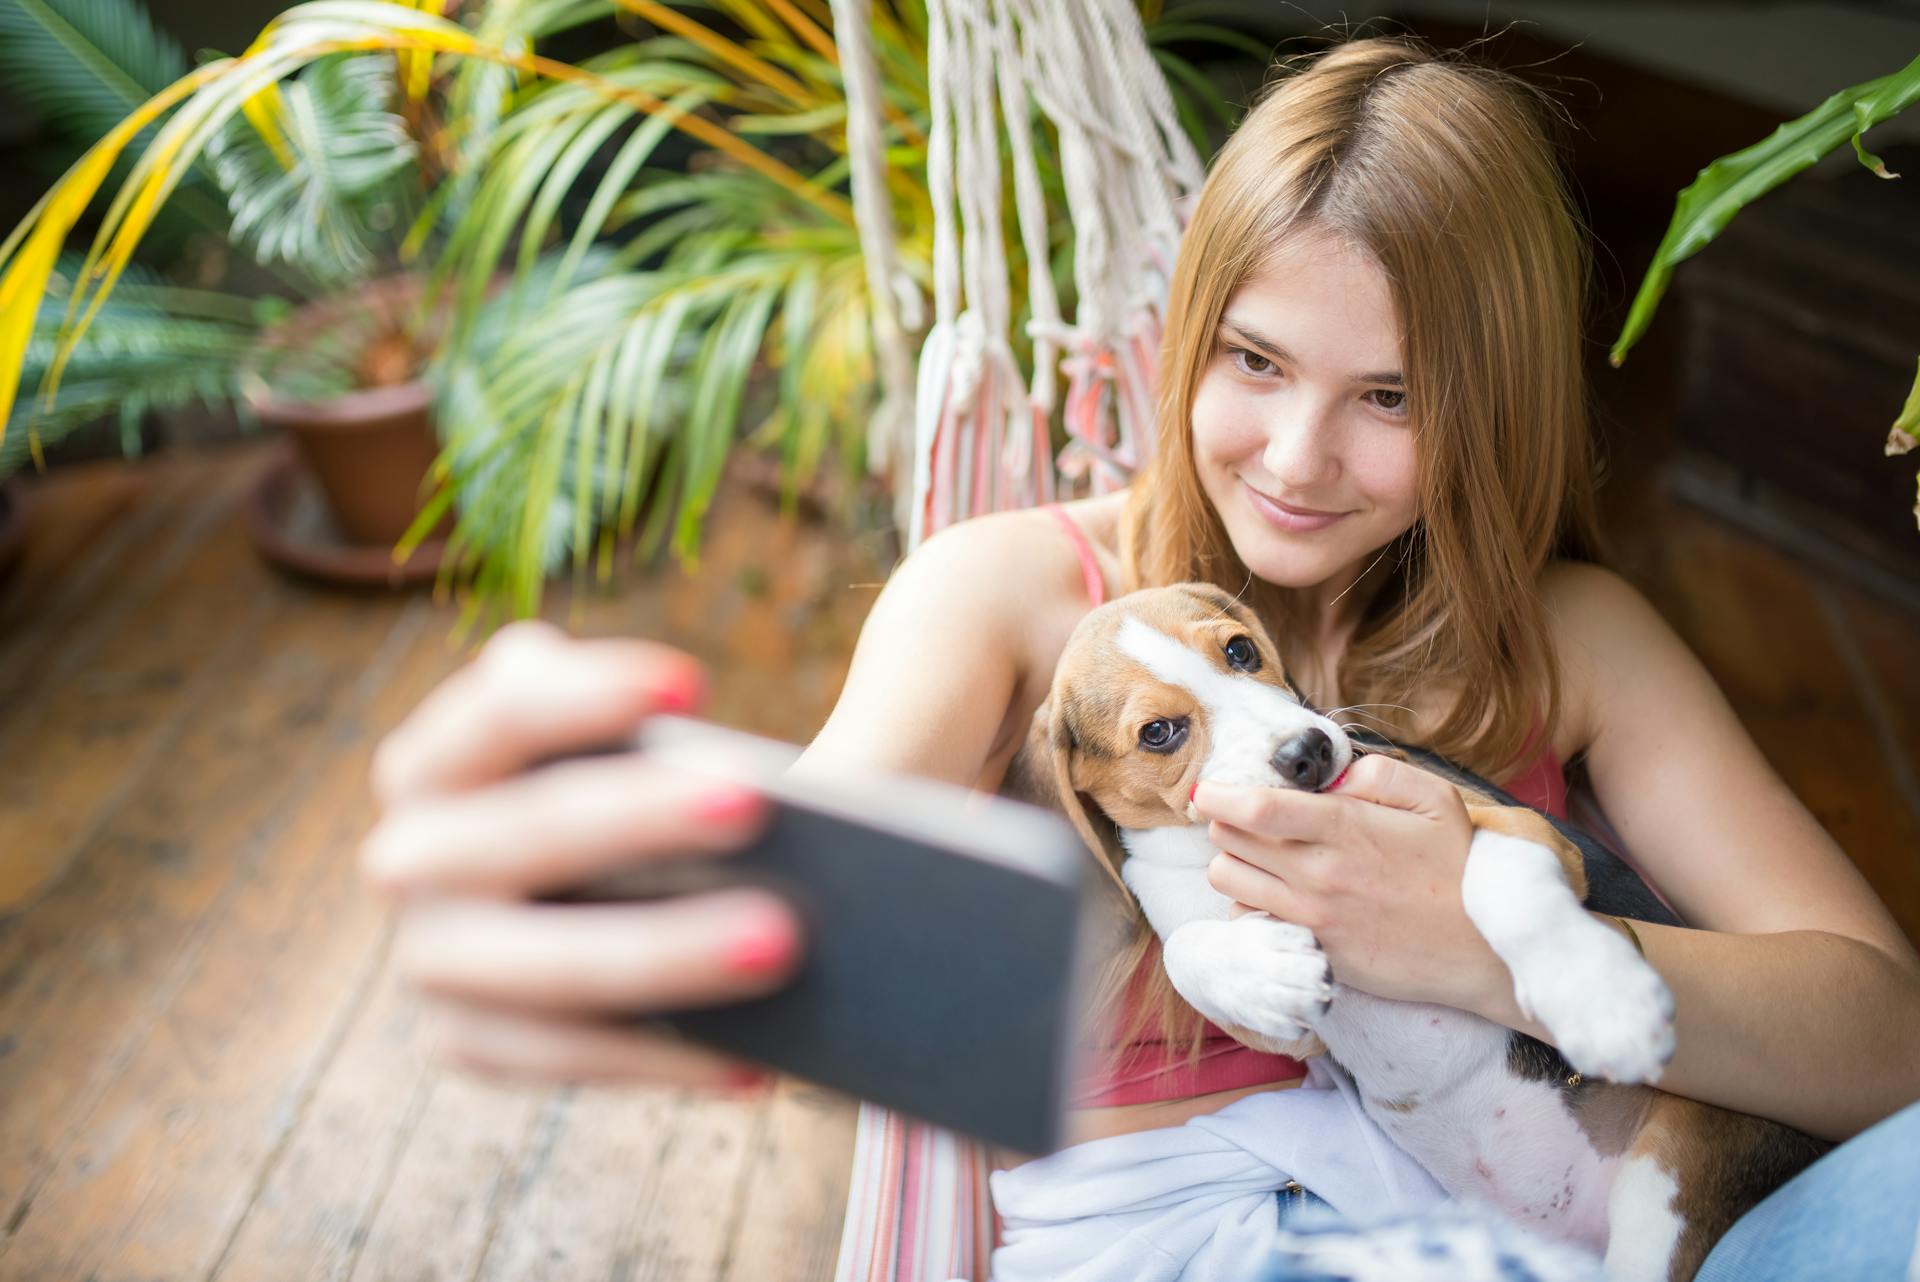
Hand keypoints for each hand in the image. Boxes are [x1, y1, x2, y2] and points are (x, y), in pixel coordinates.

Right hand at [358, 619, 803, 1088]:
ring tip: (782, 945)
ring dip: (665, 954)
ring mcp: (432, 958)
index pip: (501, 710)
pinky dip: (662, 1057)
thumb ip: (672, 742)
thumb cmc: (623, 794)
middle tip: (755, 805)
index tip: (693, 682)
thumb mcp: (625, 750)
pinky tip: (759, 1059)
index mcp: (434, 757)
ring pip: (546, 965)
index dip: (589, 694)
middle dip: (639, 817)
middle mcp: (409, 854)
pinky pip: (567, 1057)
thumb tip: (809, 791)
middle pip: (527, 831)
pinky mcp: (470, 1041)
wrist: (584, 890)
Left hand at [1192, 753, 1503, 1010]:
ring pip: (1230, 881)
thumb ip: (1376, 775)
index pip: (1254, 808)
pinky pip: (1252, 922)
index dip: (1218, 795)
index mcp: (1345, 829)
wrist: (1484, 951)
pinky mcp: (1314, 951)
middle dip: (1225, 822)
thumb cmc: (1461, 869)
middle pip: (1229, 841)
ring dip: (1233, 862)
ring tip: (1259, 856)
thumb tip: (1330, 777)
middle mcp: (1319, 874)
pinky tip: (1276, 895)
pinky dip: (1251, 904)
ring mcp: (1313, 918)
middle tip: (1242, 818)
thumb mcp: (1435, 800)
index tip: (1207, 790)